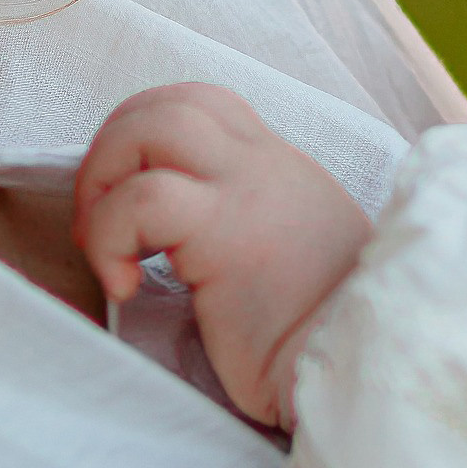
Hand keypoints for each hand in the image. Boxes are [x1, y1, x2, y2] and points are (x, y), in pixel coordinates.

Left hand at [74, 84, 369, 428]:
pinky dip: (111, 237)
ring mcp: (246, 190)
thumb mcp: (297, 255)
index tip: (128, 202)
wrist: (366, 365)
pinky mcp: (225, 233)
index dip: (146, 138)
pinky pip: (142, 198)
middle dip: (109, 151)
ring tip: (105, 247)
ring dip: (102, 180)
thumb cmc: (323, 333)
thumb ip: (252, 225)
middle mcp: (264, 164)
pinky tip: (125, 286)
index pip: (204, 107)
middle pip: (168, 102)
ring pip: (151, 124)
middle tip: (100, 223)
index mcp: (278, 168)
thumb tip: (184, 238)